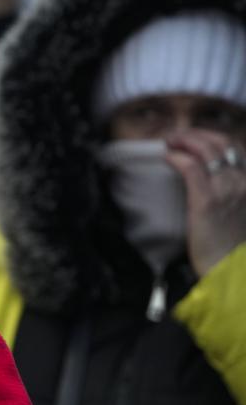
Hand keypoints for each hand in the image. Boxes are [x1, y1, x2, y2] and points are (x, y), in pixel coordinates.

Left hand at [166, 130, 245, 276]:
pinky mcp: (207, 201)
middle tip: (175, 137)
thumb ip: (230, 190)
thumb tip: (208, 175)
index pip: (235, 147)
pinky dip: (178, 157)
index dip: (211, 137)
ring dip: (184, 141)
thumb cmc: (229, 244)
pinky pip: (192, 168)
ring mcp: (227, 190)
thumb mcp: (237, 210)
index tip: (193, 137)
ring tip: (169, 142)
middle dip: (196, 134)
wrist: (230, 270)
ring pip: (206, 150)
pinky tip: (167, 157)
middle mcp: (243, 182)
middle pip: (221, 143)